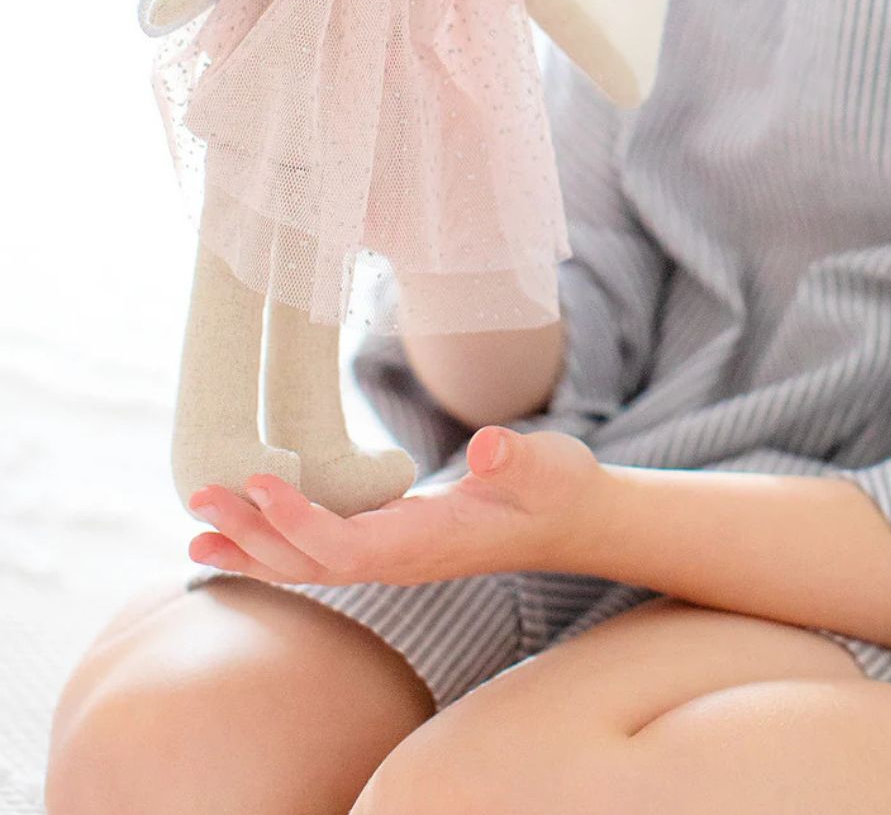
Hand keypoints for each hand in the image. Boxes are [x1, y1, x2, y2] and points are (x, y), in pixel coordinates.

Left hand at [186, 425, 603, 587]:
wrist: (573, 522)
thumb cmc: (560, 489)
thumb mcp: (549, 466)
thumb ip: (518, 459)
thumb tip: (487, 445)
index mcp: (430, 542)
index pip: (349, 546)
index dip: (299, 522)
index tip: (258, 484)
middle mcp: (403, 559)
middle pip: (313, 563)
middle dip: (254, 538)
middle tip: (200, 501)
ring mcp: (395, 555)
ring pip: (311, 565)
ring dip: (254, 548)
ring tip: (197, 533)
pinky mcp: (392, 541)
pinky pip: (323, 553)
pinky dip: (279, 543)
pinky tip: (247, 531)